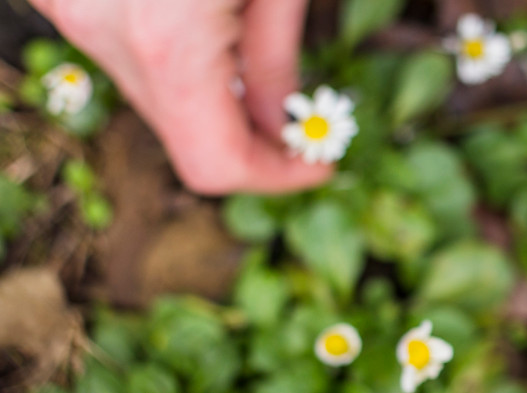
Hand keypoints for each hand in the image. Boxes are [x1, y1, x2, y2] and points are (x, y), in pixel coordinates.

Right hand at [27, 0, 330, 193]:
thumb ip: (277, 59)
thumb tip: (284, 125)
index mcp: (168, 39)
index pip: (216, 165)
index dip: (275, 177)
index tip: (318, 163)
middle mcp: (102, 33)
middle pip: (180, 134)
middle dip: (246, 138)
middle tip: (300, 121)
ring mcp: (69, 11)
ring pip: (148, 92)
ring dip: (206, 93)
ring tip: (253, 50)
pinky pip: (121, 49)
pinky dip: (169, 54)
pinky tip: (205, 18)